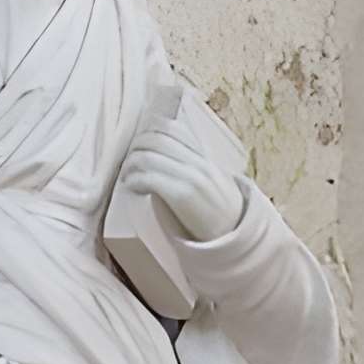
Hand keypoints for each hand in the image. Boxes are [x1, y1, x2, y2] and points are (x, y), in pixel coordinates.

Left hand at [119, 120, 244, 243]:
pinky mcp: (182, 196)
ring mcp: (191, 178)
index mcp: (205, 158)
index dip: (149, 132)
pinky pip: (149, 178)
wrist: (235, 235)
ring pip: (148, 156)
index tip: (139, 146)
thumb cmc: (222, 213)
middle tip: (129, 162)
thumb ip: (196, 166)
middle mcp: (198, 163)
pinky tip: (133, 188)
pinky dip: (134, 181)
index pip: (173, 128)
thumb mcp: (215, 181)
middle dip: (135, 148)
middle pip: (155, 139)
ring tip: (128, 177)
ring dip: (130, 165)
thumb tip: (169, 158)